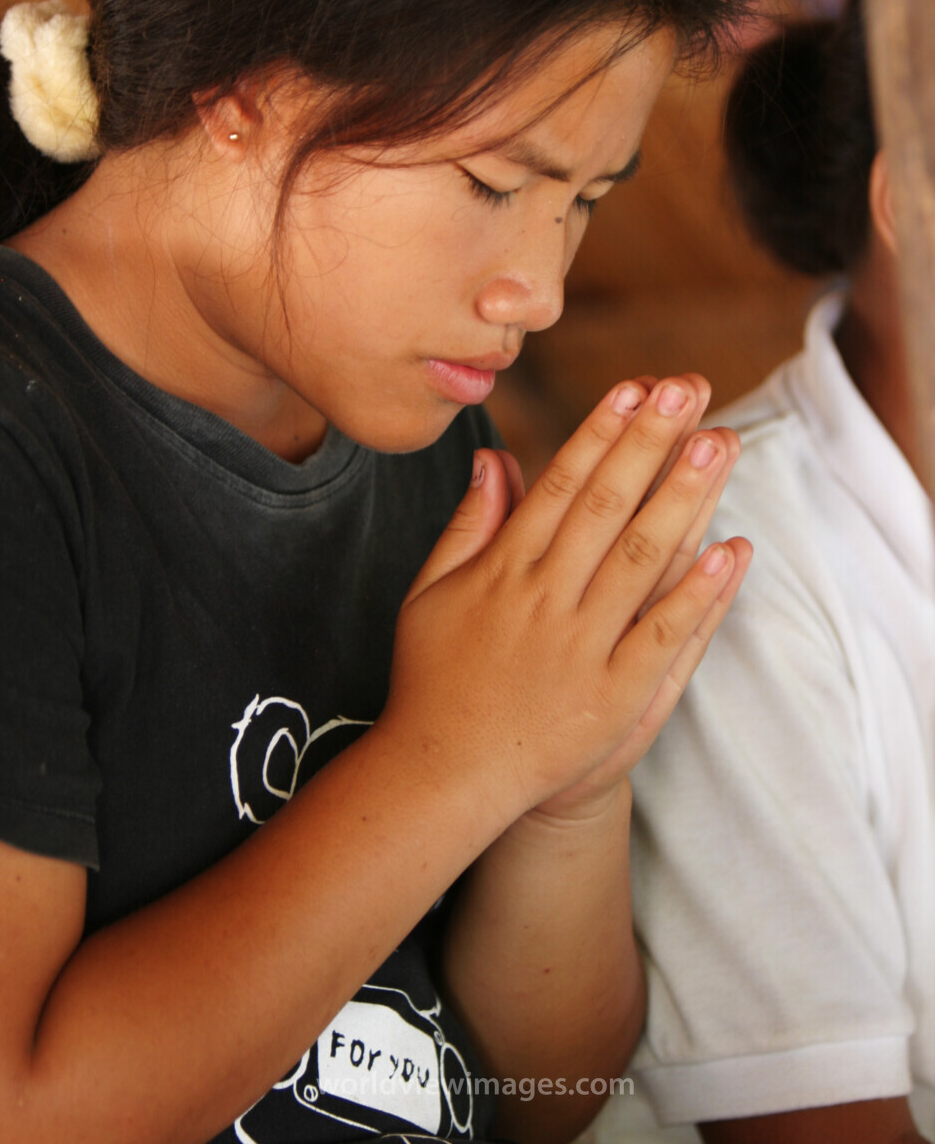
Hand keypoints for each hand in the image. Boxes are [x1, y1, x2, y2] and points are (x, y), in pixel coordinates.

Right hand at [381, 375, 750, 828]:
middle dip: (652, 442)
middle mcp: (545, 601)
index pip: (562, 486)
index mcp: (503, 570)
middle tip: (689, 387)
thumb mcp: (431, 592)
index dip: (602, 433)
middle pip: (609, 507)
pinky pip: (663, 638)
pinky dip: (698, 595)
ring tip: (719, 442)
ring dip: (685, 498)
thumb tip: (493, 457)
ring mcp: (582, 649)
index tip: (636, 388)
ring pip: (643, 560)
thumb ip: (468, 524)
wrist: (444, 776)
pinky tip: (732, 550)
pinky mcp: (613, 698)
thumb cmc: (434, 679)